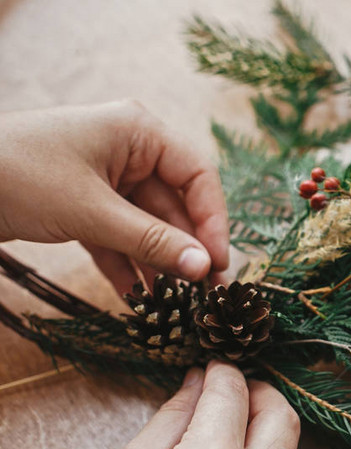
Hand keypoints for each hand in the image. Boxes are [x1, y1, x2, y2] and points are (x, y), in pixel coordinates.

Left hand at [0, 101, 229, 293]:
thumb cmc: (16, 175)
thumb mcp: (91, 211)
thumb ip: (151, 241)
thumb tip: (205, 269)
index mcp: (137, 132)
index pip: (197, 176)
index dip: (213, 220)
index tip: (218, 263)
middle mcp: (128, 152)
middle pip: (175, 205)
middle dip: (187, 249)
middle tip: (205, 293)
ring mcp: (105, 178)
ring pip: (148, 225)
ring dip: (159, 263)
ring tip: (177, 303)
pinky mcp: (83, 204)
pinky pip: (119, 236)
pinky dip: (128, 264)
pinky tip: (139, 298)